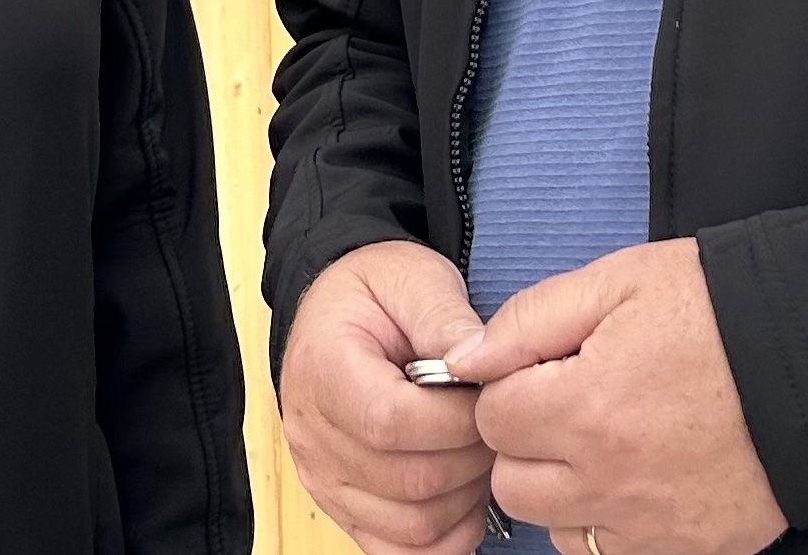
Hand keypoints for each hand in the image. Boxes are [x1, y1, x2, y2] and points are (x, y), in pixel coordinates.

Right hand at [282, 240, 497, 554]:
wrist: (336, 311)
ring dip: (464, 499)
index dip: (455, 421)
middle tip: (494, 425)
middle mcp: (312, 435)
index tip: (485, 396)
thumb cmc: (376, 294)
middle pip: (408, 482)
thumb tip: (482, 363)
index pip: (392, 422)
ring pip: (410, 526)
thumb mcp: (413, 280)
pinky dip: (443, 538)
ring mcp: (323, 479)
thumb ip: (446, 319)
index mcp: (323, 370)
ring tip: (476, 453)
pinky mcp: (341, 507)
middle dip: (471, 458)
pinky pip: (397, 551)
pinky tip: (461, 497)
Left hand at [451, 239, 784, 554]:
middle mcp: (609, 479)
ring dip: (566, 490)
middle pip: (512, 483)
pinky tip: (643, 478)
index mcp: (583, 407)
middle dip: (528, 443)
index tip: (549, 370)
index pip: (492, 418)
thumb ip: (531, 320)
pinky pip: (614, 554)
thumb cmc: (724, 309)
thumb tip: (466, 359)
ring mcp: (652, 524)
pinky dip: (613, 523)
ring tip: (612, 441)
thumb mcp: (622, 282)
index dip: (514, 387)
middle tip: (574, 405)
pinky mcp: (693, 548)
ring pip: (557, 527)